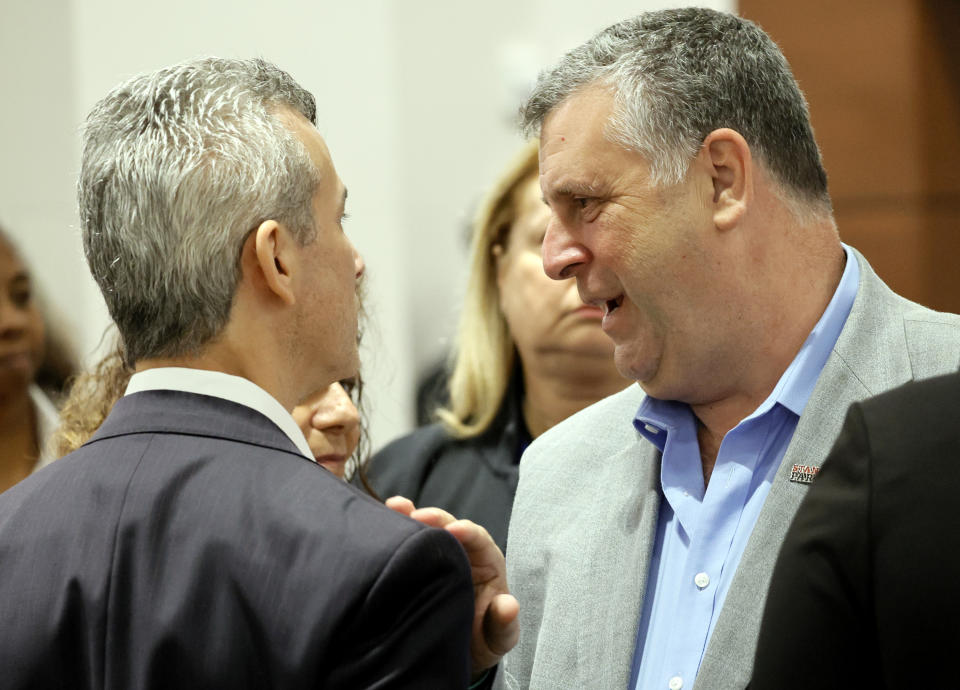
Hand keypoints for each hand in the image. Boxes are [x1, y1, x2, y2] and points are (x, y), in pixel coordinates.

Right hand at [386, 496, 518, 675]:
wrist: (461, 650)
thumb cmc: (485, 639)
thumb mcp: (499, 637)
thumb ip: (504, 623)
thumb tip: (508, 606)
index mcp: (487, 562)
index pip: (479, 539)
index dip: (467, 531)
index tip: (454, 529)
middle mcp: (463, 552)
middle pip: (449, 527)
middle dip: (434, 519)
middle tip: (417, 515)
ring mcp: (439, 557)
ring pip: (426, 531)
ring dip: (409, 517)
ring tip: (394, 506)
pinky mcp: (419, 564)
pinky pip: (407, 544)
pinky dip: (395, 530)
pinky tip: (380, 518)